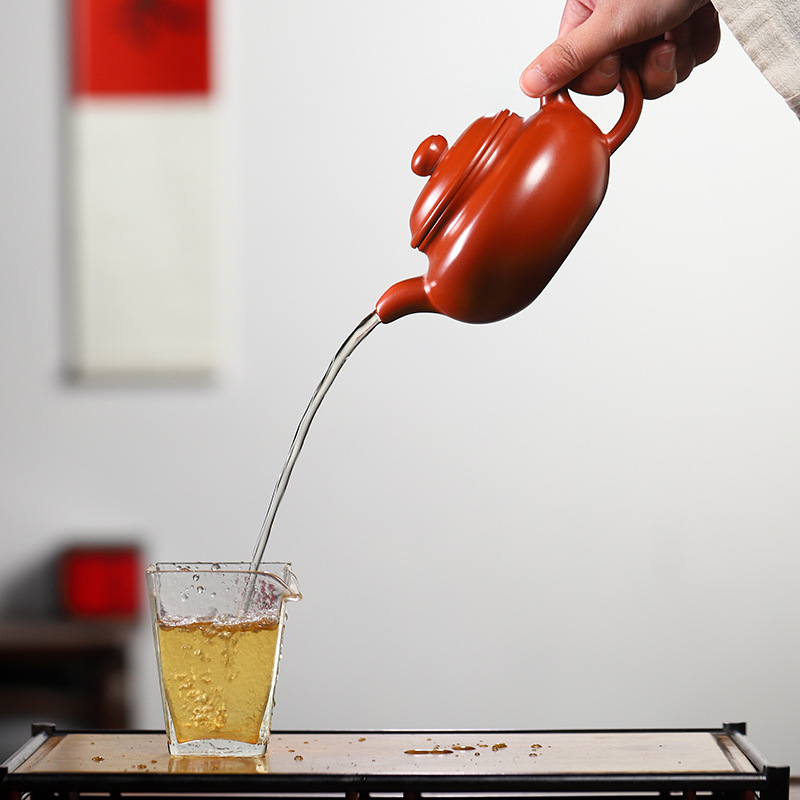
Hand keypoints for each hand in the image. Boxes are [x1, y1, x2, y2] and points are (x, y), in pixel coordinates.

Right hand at [520, 0, 720, 99]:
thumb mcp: (612, 19)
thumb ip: (571, 57)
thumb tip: (528, 83)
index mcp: (588, 17)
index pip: (580, 77)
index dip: (604, 78)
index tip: (618, 62)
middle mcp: (617, 23)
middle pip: (624, 82)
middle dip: (647, 69)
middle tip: (658, 41)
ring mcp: (652, 27)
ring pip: (658, 75)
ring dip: (677, 55)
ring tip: (680, 22)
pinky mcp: (684, 27)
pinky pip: (690, 59)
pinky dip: (699, 41)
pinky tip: (697, 16)